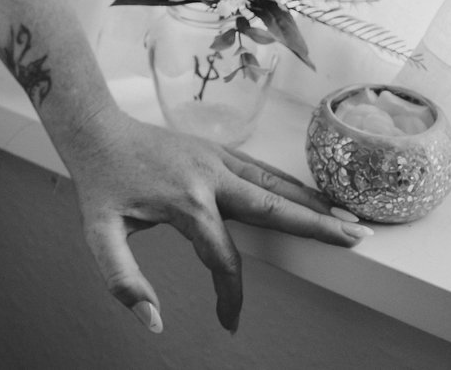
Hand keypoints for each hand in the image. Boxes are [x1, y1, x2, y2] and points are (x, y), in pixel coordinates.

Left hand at [57, 110, 369, 334]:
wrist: (95, 129)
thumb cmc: (100, 183)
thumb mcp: (99, 236)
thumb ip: (123, 280)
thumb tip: (152, 321)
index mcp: (187, 203)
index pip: (223, 259)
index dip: (230, 295)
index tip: (228, 322)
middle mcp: (211, 177)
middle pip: (273, 206)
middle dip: (315, 225)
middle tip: (354, 239)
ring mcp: (218, 158)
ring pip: (275, 183)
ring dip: (312, 202)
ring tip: (348, 220)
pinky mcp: (218, 150)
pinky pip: (263, 170)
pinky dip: (292, 185)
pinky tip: (310, 197)